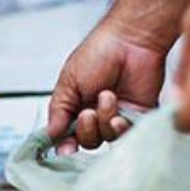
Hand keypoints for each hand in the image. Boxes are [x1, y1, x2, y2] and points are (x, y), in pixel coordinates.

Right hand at [47, 19, 168, 152]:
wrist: (131, 41)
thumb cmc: (98, 53)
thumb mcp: (68, 82)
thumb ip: (58, 110)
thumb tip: (49, 134)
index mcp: (76, 106)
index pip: (68, 134)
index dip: (65, 144)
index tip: (64, 148)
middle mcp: (97, 114)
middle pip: (88, 141)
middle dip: (86, 131)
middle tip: (87, 112)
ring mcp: (119, 116)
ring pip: (108, 138)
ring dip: (104, 122)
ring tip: (107, 97)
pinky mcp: (140, 116)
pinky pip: (130, 134)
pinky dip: (122, 128)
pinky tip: (119, 114)